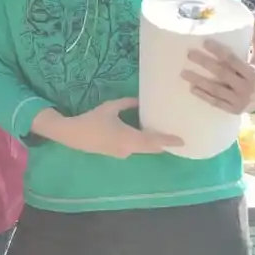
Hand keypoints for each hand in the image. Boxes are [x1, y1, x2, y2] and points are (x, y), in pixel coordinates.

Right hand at [57, 98, 182, 158]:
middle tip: (175, 138)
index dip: (168, 141)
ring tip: (162, 136)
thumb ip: (127, 103)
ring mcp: (122, 153)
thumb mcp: (110, 107)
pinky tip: (143, 136)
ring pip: (143, 150)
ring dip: (152, 145)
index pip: (154, 141)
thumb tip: (139, 100)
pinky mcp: (116, 154)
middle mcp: (129, 149)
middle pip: (151, 149)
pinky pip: (135, 150)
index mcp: (129, 138)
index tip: (182, 141)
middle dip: (163, 144)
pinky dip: (142, 145)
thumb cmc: (92, 120)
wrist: (73, 135)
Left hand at [184, 38, 254, 112]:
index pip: (233, 60)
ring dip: (199, 81)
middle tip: (189, 54)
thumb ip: (254, 38)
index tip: (205, 42)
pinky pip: (217, 103)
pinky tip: (192, 88)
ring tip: (183, 72)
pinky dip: (204, 96)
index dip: (219, 51)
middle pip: (222, 73)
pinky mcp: (234, 109)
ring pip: (216, 89)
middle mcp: (247, 87)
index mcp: (254, 72)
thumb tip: (250, 16)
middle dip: (204, 63)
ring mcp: (240, 100)